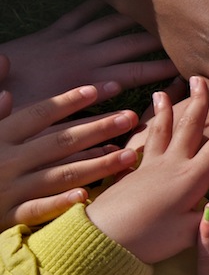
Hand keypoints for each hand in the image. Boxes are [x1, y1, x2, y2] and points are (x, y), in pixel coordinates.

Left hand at [0, 0, 175, 106]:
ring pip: (110, 24)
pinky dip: (97, 4)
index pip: (135, 73)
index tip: (184, 68)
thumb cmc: (21, 107)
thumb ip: (92, 122)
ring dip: (134, 19)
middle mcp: (84, 55)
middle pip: (130, 44)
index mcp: (88, 79)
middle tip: (182, 35)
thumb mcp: (56, 124)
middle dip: (158, 41)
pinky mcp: (52, 31)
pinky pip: (80, 12)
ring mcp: (69, 39)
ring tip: (157, 13)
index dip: (161, 69)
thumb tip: (128, 118)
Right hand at [0, 77, 139, 226]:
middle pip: (59, 142)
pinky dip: (59, 203)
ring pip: (58, 175)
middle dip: (97, 128)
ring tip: (127, 155)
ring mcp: (8, 188)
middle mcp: (6, 159)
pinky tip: (85, 195)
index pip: (38, 114)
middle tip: (129, 117)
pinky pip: (37, 210)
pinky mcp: (7, 215)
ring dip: (95, 165)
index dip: (67, 102)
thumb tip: (6, 59)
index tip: (97, 90)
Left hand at [85, 77, 208, 263]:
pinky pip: (141, 145)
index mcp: (192, 177)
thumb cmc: (149, 238)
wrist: (101, 239)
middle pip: (189, 127)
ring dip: (165, 110)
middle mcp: (172, 164)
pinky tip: (136, 127)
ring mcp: (149, 166)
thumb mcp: (193, 232)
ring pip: (161, 131)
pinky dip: (143, 132)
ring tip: (162, 92)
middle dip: (198, 102)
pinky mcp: (131, 173)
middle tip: (200, 79)